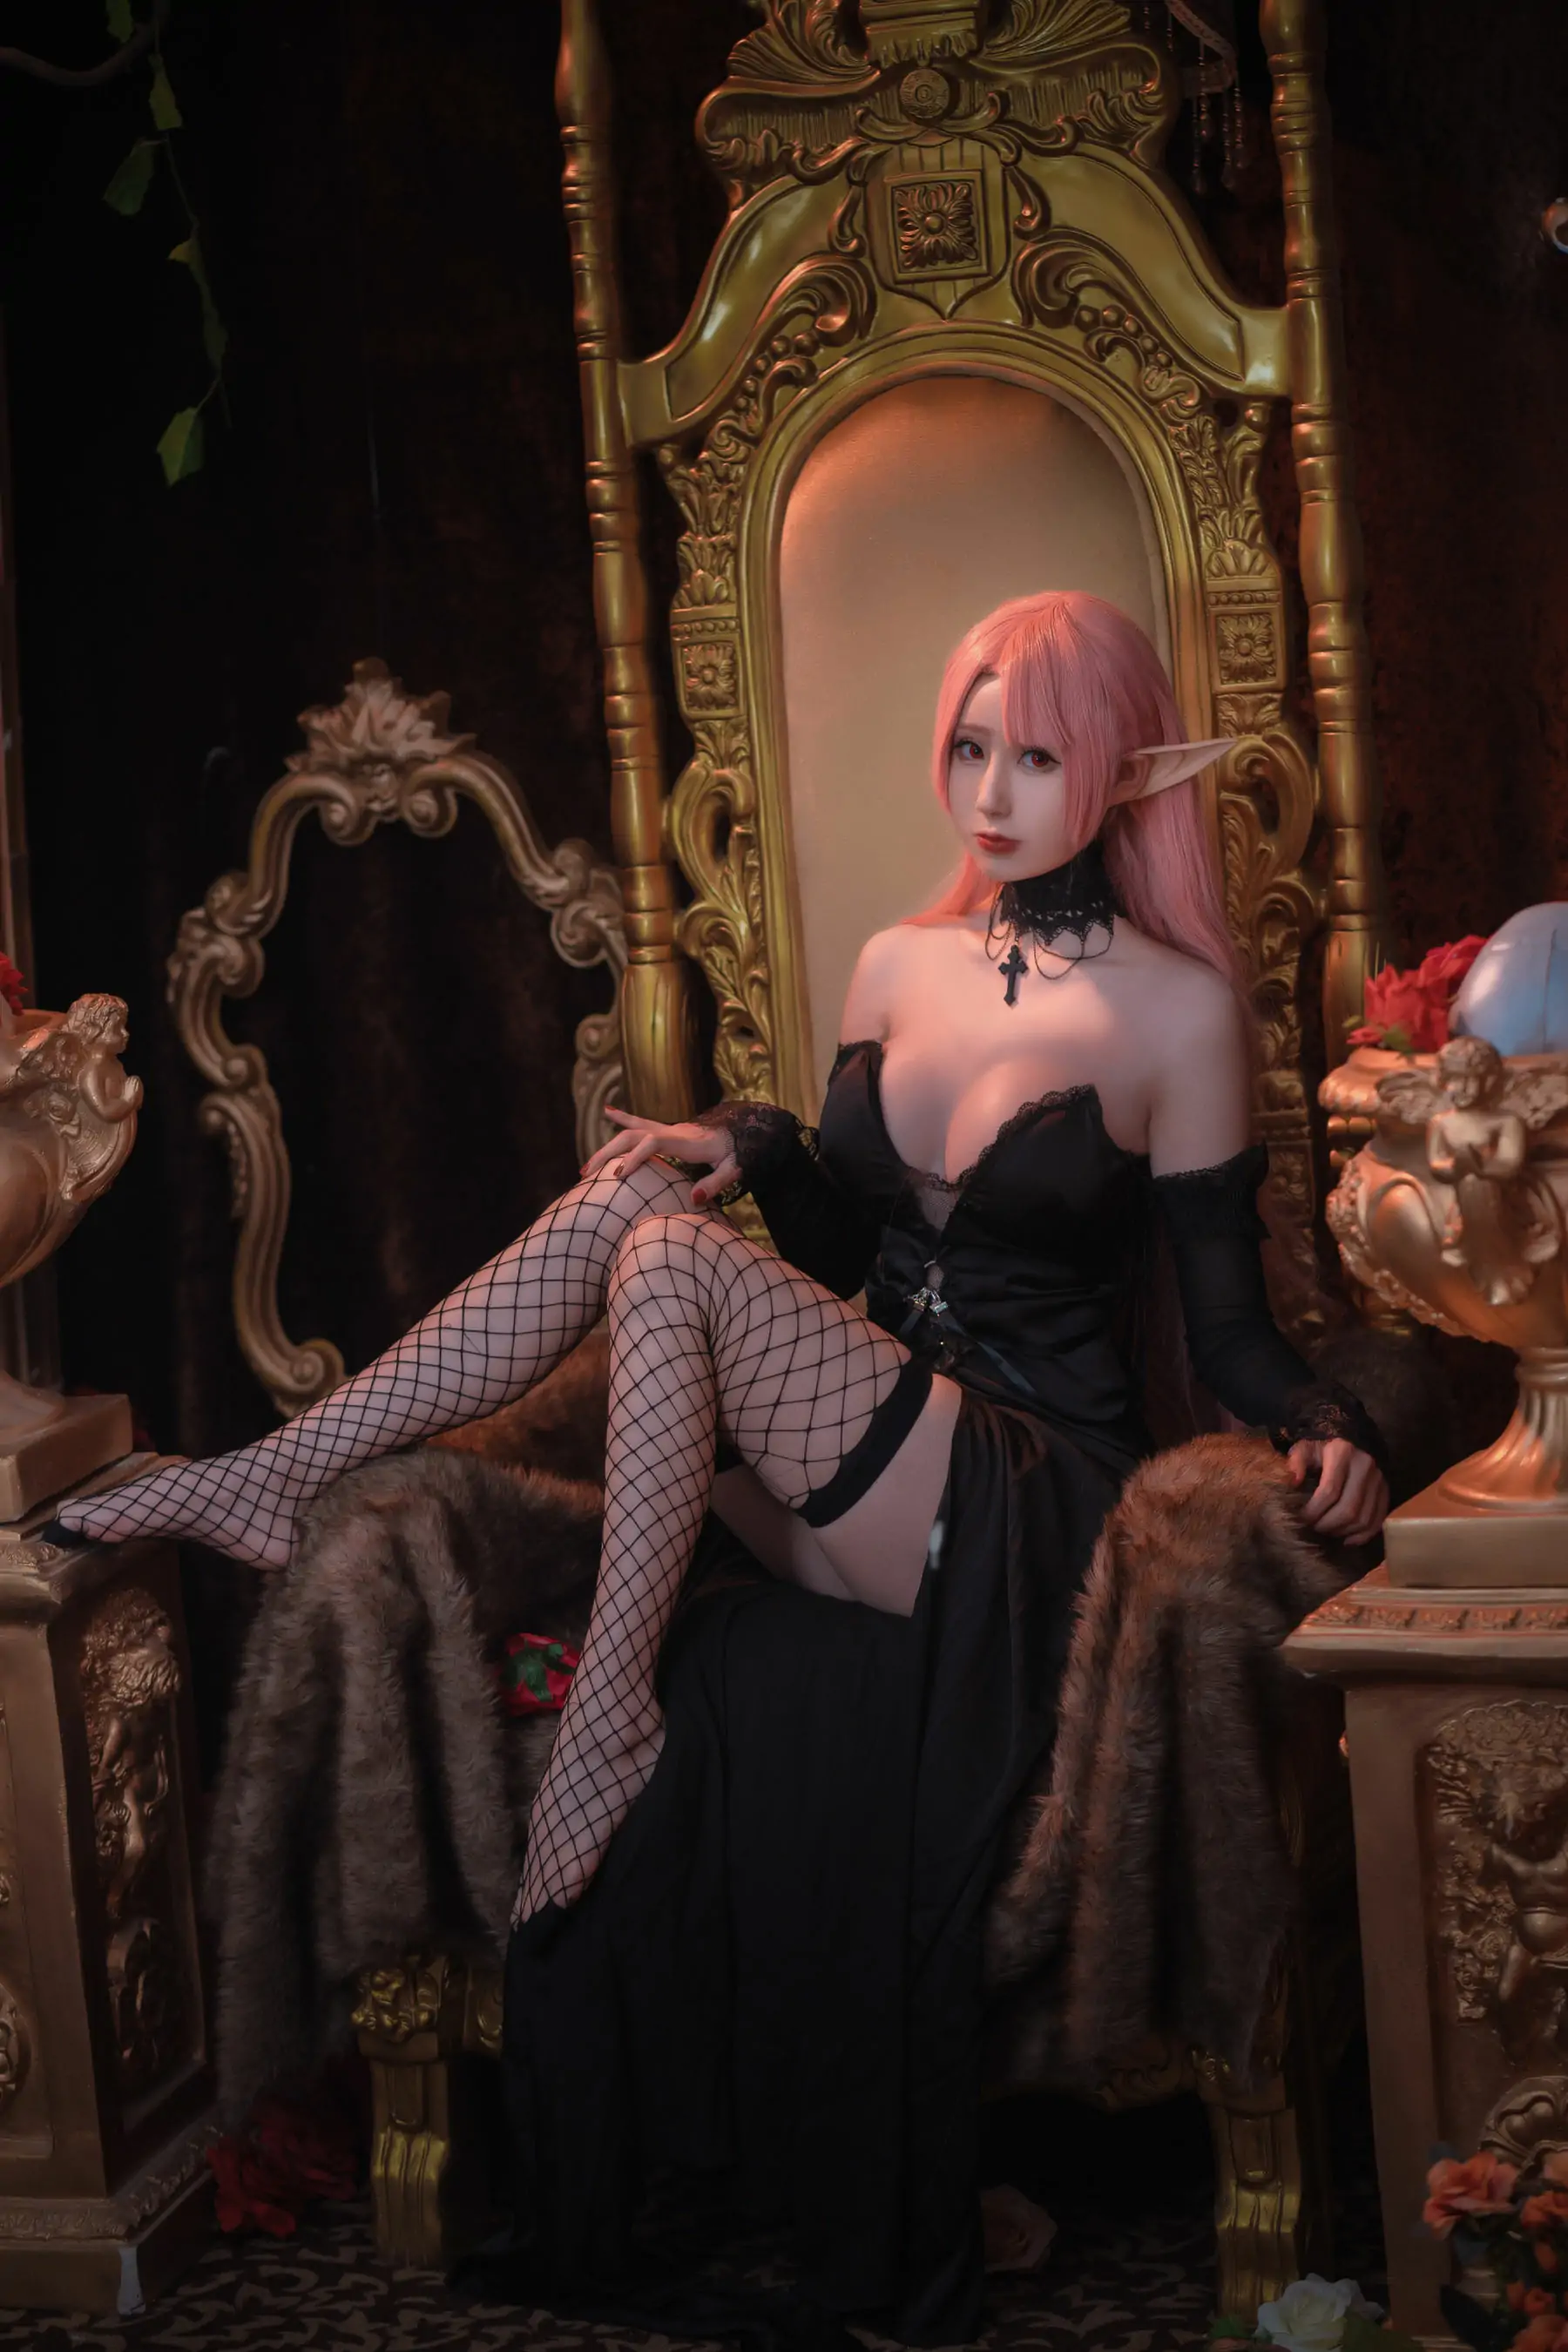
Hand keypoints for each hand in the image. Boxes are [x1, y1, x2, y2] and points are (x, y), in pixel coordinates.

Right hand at [580, 1105, 740, 1208]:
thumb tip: (695, 1198)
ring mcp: (668, 1128)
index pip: (653, 1142)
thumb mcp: (733, 1169)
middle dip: (608, 1153)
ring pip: (630, 1131)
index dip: (635, 1156)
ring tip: (587, 1167)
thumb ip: (716, 1183)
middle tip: (587, 1174)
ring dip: (607, 1147)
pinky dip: (622, 1118)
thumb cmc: (738, 1153)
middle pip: (633, 1135)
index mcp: (687, 1141)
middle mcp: (673, 1130)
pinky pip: (640, 1123)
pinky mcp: (667, 1130)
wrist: (743, 1132)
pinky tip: (607, 1110)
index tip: (618, 1176)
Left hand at [1288, 1437, 1388, 1545]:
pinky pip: (1377, 1521)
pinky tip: (1347, 1539)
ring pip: (1363, 1518)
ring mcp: (1379, 1480)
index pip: (1329, 1491)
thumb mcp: (1306, 1448)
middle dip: (1327, 1525)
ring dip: (1343, 1532)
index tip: (1301, 1519)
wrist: (1354, 1441)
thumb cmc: (1323, 1448)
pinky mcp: (1386, 1492)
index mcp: (1342, 1453)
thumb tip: (1293, 1482)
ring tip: (1327, 1532)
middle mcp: (1365, 1466)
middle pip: (1348, 1509)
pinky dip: (1362, 1535)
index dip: (1313, 1511)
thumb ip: (1296, 1462)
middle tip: (1313, 1528)